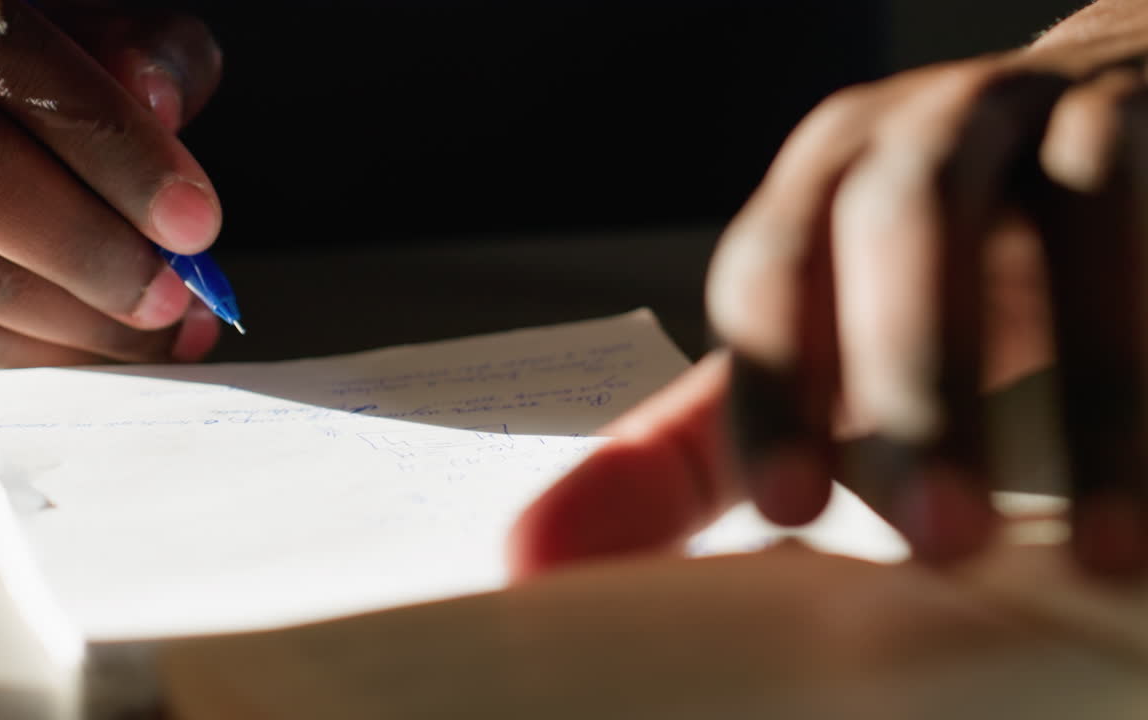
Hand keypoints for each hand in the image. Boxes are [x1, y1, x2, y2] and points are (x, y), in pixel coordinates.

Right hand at [0, 1, 223, 365]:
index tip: (192, 220)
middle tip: (170, 292)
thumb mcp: (92, 27)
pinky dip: (12, 342)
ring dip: (60, 312)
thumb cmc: (31, 63)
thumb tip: (160, 106)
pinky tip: (85, 341)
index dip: (109, 143)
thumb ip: (140, 52)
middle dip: (84, 245)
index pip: (1, 54)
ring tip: (149, 329)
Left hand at [515, 4, 1147, 576]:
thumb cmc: (947, 268)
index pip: (766, 275)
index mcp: (817, 184)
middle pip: (896, 234)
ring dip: (1088, 392)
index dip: (773, 391)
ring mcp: (1046, 113)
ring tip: (1097, 549)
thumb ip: (695, 446)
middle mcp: (917, 131)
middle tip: (942, 541)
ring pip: (1063, 227)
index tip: (795, 513)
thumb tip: (529, 558)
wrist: (1116, 121)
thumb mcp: (818, 344)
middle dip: (917, 388)